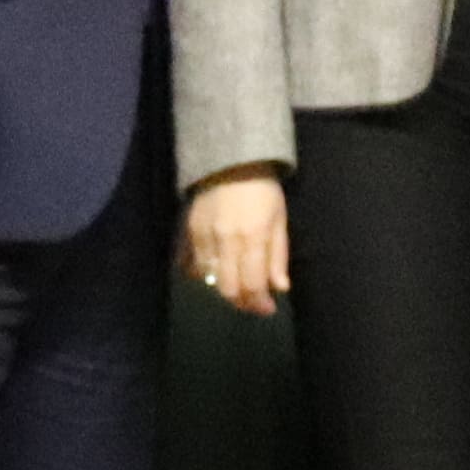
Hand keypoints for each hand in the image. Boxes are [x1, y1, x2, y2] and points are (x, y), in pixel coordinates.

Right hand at [180, 169, 289, 314]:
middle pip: (228, 288)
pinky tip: (215, 274)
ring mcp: (203, 236)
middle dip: (242, 301)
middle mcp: (225, 241)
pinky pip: (192, 265)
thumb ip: (277, 255)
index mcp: (252, 237)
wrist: (231, 160)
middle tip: (253, 302)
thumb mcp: (278, 220)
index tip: (268, 309)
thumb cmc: (262, 190)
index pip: (253, 284)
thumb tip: (280, 288)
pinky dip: (204, 275)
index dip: (260, 303)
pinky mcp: (189, 231)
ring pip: (209, 280)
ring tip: (237, 287)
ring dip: (224, 289)